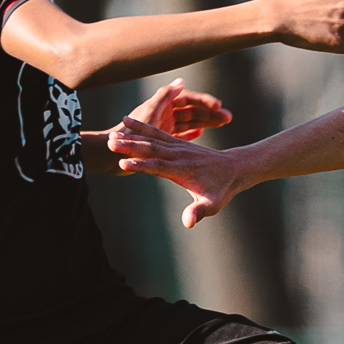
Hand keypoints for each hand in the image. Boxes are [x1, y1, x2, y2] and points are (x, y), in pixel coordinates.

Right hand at [107, 115, 247, 229]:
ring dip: (132, 134)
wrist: (234, 168)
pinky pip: (158, 132)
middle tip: (110, 142)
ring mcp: (178, 147)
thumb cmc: (221, 189)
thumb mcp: (212, 204)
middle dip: (130, 146)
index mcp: (183, 170)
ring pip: (152, 138)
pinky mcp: (177, 143)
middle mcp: (179, 155)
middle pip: (152, 148)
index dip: (141, 165)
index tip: (122, 163)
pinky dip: (142, 126)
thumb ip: (198, 212)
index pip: (159, 167)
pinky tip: (127, 120)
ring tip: (112, 132)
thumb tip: (187, 223)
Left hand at [126, 78, 228, 136]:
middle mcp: (164, 114)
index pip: (189, 99)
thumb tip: (182, 81)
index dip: (205, 101)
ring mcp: (163, 127)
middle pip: (192, 110)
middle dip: (210, 113)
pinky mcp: (160, 139)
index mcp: (162, 106)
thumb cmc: (129, 133)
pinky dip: (191, 132)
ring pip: (190, 121)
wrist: (111, 152)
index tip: (219, 106)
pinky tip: (202, 133)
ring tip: (224, 123)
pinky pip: (180, 134)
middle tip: (229, 117)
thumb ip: (164, 96)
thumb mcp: (149, 112)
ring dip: (206, 122)